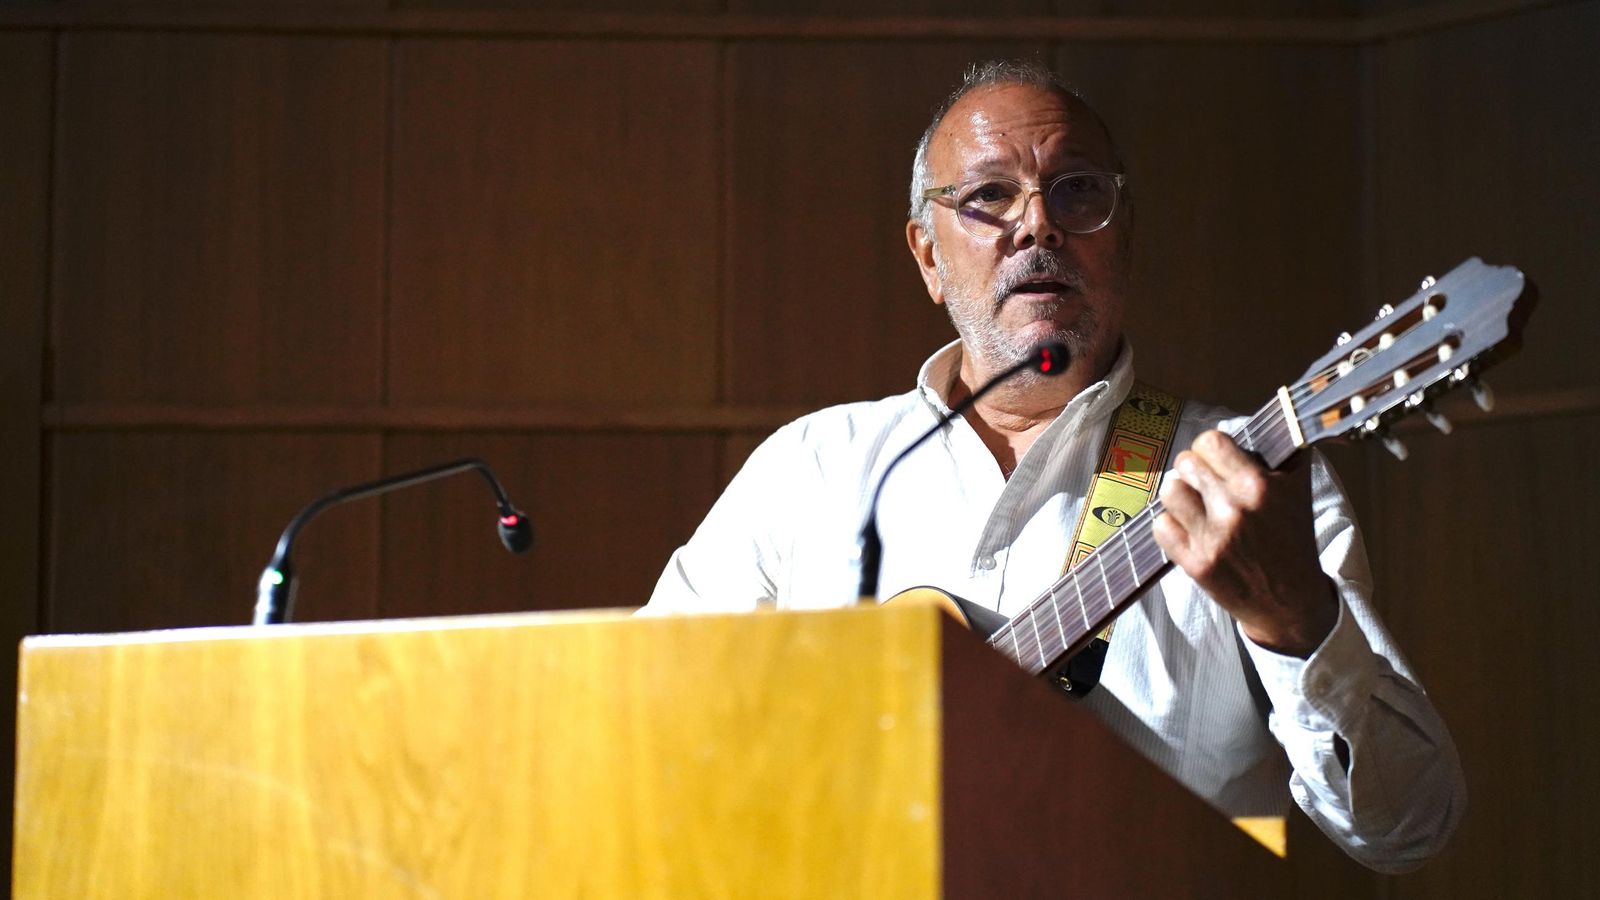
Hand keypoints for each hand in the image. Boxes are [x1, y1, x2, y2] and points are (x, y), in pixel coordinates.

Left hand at [1152, 430, 1337, 657]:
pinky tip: (1190, 532)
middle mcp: (1234, 509)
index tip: (1216, 459)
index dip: (1210, 448)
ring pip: (1169, 491)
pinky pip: (1160, 527)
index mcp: (1259, 486)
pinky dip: (1172, 527)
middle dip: (1194, 472)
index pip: (1210, 441)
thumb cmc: (1292, 540)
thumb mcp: (1298, 490)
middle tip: (1206, 486)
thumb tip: (1275, 415)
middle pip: (1185, 463)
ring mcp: (1213, 538)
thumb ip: (1281, 452)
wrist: (1290, 601)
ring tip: (1195, 506)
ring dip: (1180, 497)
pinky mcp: (1196, 564)